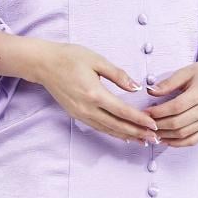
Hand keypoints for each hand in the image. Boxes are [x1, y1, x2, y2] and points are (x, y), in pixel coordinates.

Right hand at [23, 39, 160, 143]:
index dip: (140, 120)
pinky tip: (123, 135)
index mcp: (94, 93)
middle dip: (137, 133)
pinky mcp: (76, 114)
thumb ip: (118, 75)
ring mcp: (80, 113)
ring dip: (127, 136)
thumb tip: (136, 87)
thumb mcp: (96, 60)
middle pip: (117, 125)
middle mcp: (87, 108)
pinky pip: (98, 127)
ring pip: (108, 129)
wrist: (43, 64)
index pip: (123, 111)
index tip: (154, 125)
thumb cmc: (69, 57)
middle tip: (154, 138)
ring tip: (143, 141)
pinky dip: (113, 132)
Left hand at [145, 53, 197, 146]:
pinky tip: (166, 139)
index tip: (145, 111)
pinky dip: (177, 143)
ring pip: (183, 134)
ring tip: (152, 131)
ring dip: (165, 135)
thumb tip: (151, 91)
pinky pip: (192, 141)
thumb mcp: (187, 72)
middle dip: (158, 125)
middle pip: (178, 123)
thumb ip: (169, 83)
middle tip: (145, 123)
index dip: (158, 112)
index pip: (176, 107)